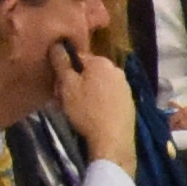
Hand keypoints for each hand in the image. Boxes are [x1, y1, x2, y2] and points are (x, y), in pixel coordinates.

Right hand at [56, 41, 139, 162]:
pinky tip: (91, 117)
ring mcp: (125, 87)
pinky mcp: (128, 103)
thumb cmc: (86, 110)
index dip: (63, 71)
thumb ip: (61, 63)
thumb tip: (58, 44)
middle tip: (62, 101)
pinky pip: (107, 98)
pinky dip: (97, 104)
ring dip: (83, 94)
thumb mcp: (67, 85)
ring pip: (97, 86)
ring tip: (75, 111)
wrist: (112, 140)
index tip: (57, 87)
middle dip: (73, 84)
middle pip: (87, 72)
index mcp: (101, 62)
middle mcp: (116, 70)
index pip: (76, 57)